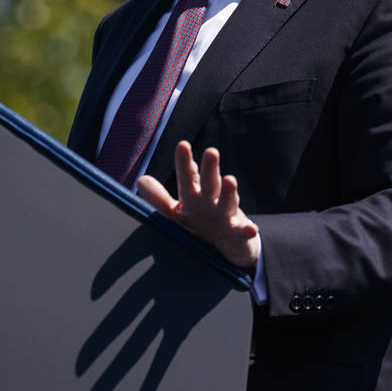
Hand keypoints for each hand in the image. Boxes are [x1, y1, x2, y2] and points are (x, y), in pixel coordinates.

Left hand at [136, 140, 259, 269]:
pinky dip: (247, 231)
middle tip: (211, 151)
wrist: (229, 247)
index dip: (185, 162)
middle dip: (210, 168)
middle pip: (210, 183)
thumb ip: (159, 199)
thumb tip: (140, 180)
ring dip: (229, 192)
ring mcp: (226, 216)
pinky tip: (251, 228)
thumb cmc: (200, 225)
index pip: (189, 176)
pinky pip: (242, 233)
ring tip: (230, 179)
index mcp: (194, 196)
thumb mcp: (177, 214)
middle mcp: (211, 202)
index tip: (182, 145)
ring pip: (228, 202)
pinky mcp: (238, 234)